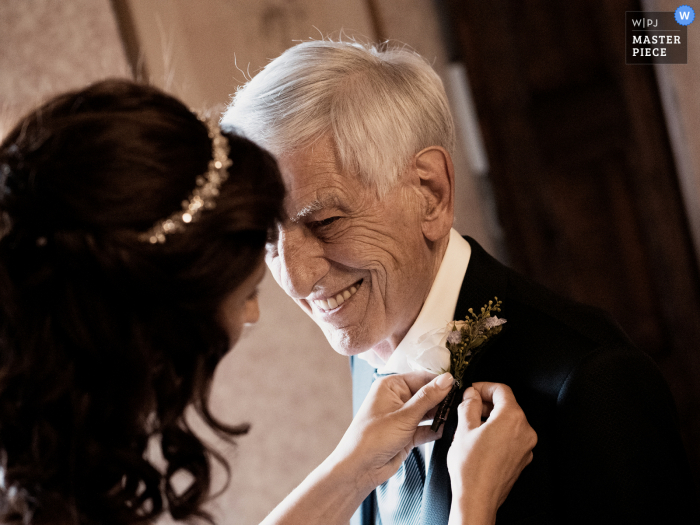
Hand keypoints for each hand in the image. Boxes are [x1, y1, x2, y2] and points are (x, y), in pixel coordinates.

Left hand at [331, 371, 453, 493]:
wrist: (359, 468)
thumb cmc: (373, 438)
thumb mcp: (404, 416)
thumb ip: (428, 397)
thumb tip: (447, 379)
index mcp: (391, 386)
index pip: (421, 378)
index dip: (440, 382)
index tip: (459, 386)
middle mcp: (396, 399)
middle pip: (426, 394)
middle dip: (442, 400)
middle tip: (460, 404)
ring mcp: (402, 417)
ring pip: (427, 412)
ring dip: (439, 416)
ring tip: (456, 417)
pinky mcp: (406, 434)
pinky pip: (425, 428)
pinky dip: (434, 430)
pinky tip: (445, 431)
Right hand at [447, 382, 536, 524]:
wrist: (477, 499)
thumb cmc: (471, 468)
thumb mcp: (464, 428)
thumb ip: (469, 405)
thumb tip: (472, 395)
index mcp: (512, 418)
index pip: (502, 390)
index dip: (484, 386)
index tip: (472, 391)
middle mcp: (524, 431)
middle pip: (507, 405)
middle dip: (487, 403)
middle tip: (469, 406)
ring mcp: (526, 447)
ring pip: (510, 422)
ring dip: (492, 418)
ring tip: (472, 424)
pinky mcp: (522, 459)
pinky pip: (512, 437)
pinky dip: (498, 432)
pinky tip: (481, 440)